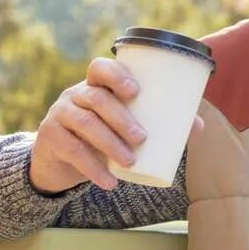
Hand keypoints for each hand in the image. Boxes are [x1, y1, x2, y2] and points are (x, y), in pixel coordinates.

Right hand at [30, 57, 203, 191]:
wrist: (60, 159)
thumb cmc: (101, 134)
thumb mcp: (122, 125)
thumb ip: (157, 123)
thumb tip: (198, 126)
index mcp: (95, 85)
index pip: (100, 68)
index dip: (116, 75)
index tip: (136, 91)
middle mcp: (75, 95)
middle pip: (96, 98)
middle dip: (120, 117)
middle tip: (142, 137)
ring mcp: (59, 115)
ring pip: (83, 122)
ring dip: (109, 142)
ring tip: (130, 161)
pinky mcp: (50, 139)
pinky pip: (71, 150)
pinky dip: (92, 168)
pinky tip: (109, 181)